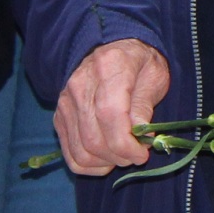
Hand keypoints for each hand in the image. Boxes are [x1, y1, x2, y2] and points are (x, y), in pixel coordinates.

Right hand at [53, 38, 170, 174]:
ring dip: (104, 162)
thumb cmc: (139, 62)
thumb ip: (145, 105)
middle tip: (136, 156)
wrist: (111, 48)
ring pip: (80, 150)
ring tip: (124, 157)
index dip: (125, 142)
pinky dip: (88, 165)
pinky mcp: (59, 117)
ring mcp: (66, 102)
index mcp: (110, 67)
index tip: (142, 154)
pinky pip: (69, 152)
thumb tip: (142, 138)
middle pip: (93, 137)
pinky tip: (106, 160)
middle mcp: (81, 85)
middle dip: (118, 156)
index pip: (109, 114)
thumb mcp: (154, 75)